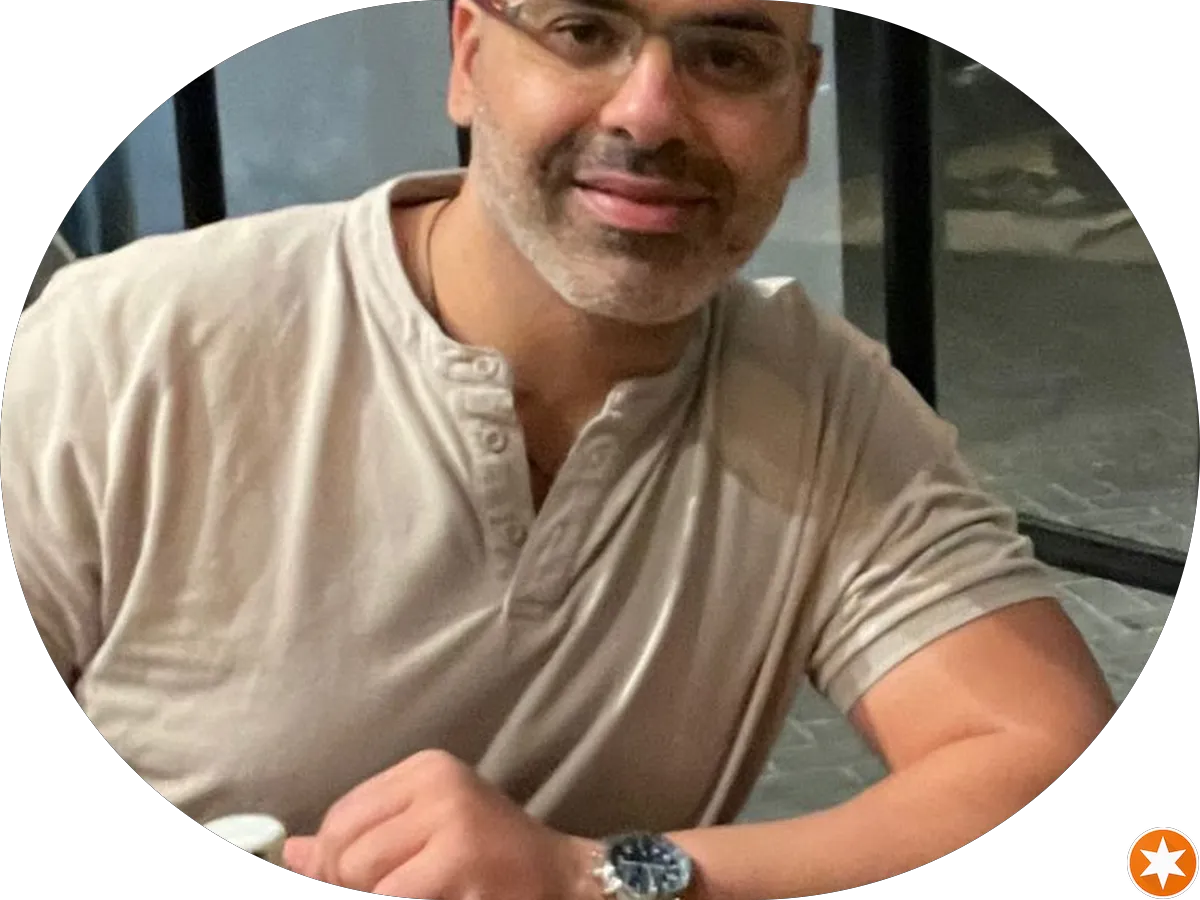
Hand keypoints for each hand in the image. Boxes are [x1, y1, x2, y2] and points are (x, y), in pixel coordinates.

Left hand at [281, 749, 603, 898]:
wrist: (560, 880)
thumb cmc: (489, 863)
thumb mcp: (424, 837)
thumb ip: (360, 841)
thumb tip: (290, 852)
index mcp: (425, 768)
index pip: (342, 814)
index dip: (332, 862)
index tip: (355, 886)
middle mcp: (437, 782)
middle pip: (345, 843)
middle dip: (348, 885)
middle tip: (387, 892)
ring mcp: (451, 817)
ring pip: (361, 872)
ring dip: (373, 897)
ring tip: (411, 894)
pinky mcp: (461, 856)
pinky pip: (392, 894)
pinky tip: (432, 899)